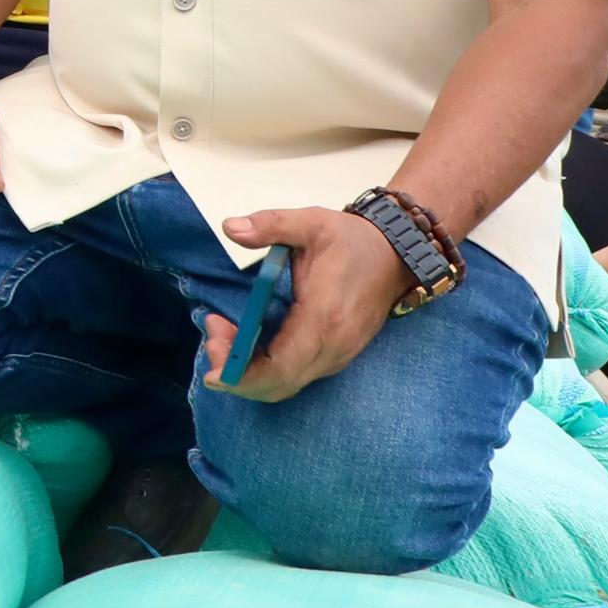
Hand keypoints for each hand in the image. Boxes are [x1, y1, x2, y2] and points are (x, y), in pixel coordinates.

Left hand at [200, 205, 412, 400]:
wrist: (396, 254)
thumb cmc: (351, 239)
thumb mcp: (311, 222)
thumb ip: (270, 225)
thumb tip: (230, 227)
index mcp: (324, 319)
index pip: (279, 368)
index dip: (241, 373)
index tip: (211, 354)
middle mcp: (333, 348)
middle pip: (276, 384)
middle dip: (235, 369)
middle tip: (212, 331)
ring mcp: (337, 356)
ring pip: (284, 385)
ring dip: (247, 369)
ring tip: (223, 331)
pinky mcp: (336, 357)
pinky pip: (294, 376)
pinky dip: (263, 367)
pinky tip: (247, 339)